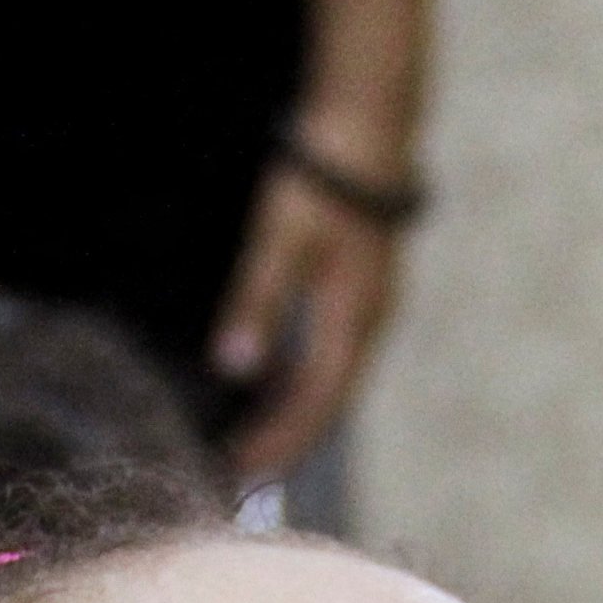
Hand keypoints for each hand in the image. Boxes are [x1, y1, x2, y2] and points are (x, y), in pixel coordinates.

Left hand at [210, 146, 407, 484]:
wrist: (366, 127)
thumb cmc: (321, 180)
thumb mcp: (281, 239)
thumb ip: (258, 303)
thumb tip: (234, 368)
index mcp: (352, 320)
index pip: (315, 406)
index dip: (277, 445)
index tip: (237, 474)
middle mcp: (367, 323)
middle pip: (326, 405)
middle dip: (283, 443)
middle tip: (237, 475)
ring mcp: (367, 308)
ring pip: (329, 382)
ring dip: (291, 416)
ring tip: (249, 443)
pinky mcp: (358, 290)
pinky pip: (329, 355)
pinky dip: (299, 382)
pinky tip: (271, 387)